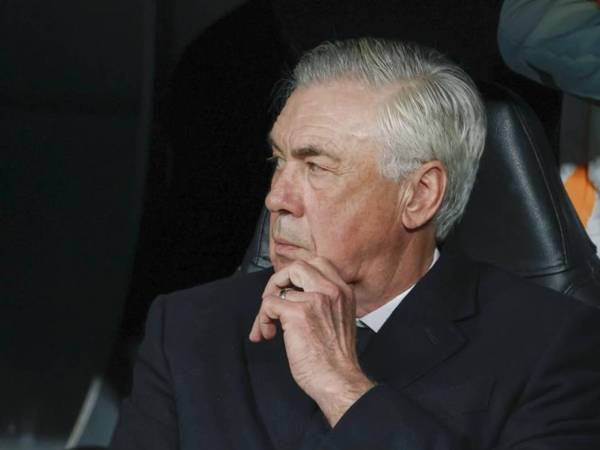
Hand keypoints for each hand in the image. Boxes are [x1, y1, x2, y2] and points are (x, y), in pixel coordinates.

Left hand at [249, 257, 375, 425]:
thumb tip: (294, 293)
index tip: (288, 292)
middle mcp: (332, 291)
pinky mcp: (298, 314)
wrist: (338, 380)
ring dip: (266, 310)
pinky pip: (269, 304)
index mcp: (343, 292)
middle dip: (278, 282)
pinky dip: (262, 320)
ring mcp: (315, 300)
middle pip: (297, 267)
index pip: (318, 264)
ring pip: (278, 290)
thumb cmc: (335, 359)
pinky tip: (268, 334)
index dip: (296, 275)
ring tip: (268, 328)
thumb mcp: (339, 319)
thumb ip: (325, 302)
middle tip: (272, 300)